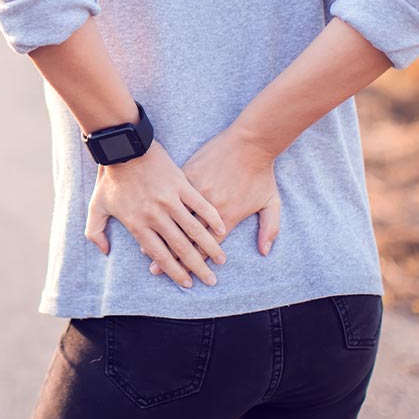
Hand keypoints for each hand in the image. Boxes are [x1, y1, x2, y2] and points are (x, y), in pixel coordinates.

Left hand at [84, 139, 227, 287]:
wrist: (122, 147)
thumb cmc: (109, 177)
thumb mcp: (95, 206)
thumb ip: (95, 232)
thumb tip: (104, 251)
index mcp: (137, 224)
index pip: (159, 255)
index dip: (174, 272)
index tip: (187, 283)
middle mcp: (155, 216)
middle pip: (180, 248)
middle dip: (197, 267)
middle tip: (210, 280)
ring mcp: (169, 199)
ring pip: (193, 229)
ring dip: (209, 246)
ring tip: (221, 260)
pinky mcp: (180, 183)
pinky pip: (199, 204)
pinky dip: (211, 218)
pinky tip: (221, 229)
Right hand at [146, 123, 281, 278]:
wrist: (250, 142)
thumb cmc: (261, 172)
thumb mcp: (272, 203)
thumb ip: (270, 229)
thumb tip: (265, 252)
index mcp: (228, 217)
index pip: (208, 246)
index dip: (193, 262)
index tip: (182, 276)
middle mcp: (211, 208)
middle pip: (187, 238)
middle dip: (172, 259)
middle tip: (156, 272)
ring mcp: (196, 191)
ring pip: (175, 220)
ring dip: (161, 238)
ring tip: (146, 255)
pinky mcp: (187, 176)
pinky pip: (171, 198)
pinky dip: (159, 212)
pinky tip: (148, 223)